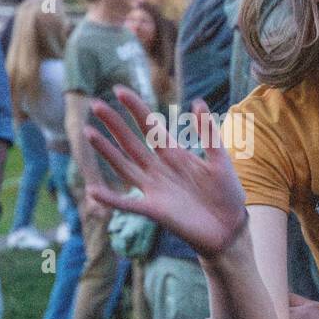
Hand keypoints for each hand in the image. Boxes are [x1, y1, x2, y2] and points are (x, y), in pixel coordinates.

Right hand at [83, 86, 248, 259]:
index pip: (150, 126)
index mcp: (174, 154)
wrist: (230, 228)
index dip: (136, 108)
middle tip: (95, 104)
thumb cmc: (226, 193)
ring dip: (106, 151)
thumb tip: (197, 101)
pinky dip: (110, 199)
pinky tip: (93, 190)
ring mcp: (154, 189)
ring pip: (124, 166)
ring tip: (88, 132)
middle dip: (114, 124)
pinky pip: (128, 203)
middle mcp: (159, 169)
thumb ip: (207, 132)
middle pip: (131, 142)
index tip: (120, 90)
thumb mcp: (220, 159)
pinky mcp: (154, 210)